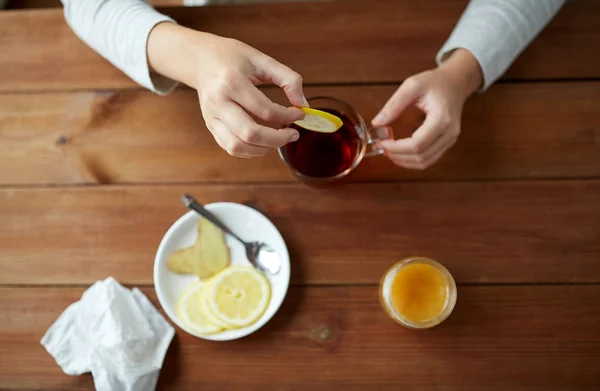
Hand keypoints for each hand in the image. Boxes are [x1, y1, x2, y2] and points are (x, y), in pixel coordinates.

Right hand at [148, 23, 306, 157]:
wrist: (200, 59)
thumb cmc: (232, 57)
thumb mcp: (262, 59)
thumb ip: (287, 79)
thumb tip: (304, 104)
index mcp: (231, 82)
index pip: (265, 110)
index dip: (288, 116)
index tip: (300, 113)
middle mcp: (218, 103)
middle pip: (250, 134)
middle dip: (278, 139)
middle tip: (293, 134)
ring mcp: (211, 117)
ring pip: (238, 146)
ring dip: (264, 149)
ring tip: (279, 139)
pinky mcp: (210, 126)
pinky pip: (230, 148)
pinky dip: (250, 151)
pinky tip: (264, 142)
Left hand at [372, 49, 482, 169]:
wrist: (455, 83)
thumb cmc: (435, 82)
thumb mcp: (412, 85)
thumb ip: (394, 104)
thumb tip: (376, 123)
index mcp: (442, 118)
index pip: (418, 143)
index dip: (397, 147)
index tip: (381, 142)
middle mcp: (449, 133)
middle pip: (421, 156)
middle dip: (397, 155)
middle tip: (381, 147)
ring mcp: (450, 140)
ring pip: (425, 162)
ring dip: (404, 161)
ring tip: (388, 151)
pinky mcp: (447, 143)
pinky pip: (429, 159)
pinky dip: (412, 160)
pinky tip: (399, 153)